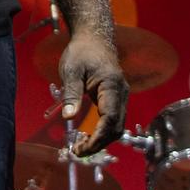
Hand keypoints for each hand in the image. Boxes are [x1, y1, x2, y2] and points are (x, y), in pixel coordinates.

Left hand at [58, 30, 128, 155]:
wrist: (94, 38)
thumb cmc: (82, 51)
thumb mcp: (71, 70)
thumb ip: (71, 93)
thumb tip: (68, 118)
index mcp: (112, 86)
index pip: (109, 119)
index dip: (98, 137)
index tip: (82, 148)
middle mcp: (121, 94)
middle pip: (116, 128)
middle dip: (99, 143)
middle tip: (77, 151)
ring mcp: (121, 97)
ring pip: (116, 126)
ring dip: (101, 139)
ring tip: (80, 145)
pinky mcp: (116, 99)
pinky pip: (113, 120)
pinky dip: (102, 131)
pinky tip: (87, 134)